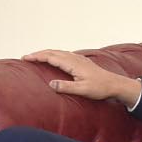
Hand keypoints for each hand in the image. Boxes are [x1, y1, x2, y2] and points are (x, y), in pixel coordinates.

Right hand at [23, 49, 141, 107]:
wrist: (115, 84)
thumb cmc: (100, 88)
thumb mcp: (82, 90)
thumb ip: (66, 87)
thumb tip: (51, 84)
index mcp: (73, 64)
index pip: (51, 57)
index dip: (37, 56)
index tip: (25, 58)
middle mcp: (75, 58)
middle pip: (53, 52)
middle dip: (38, 53)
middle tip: (26, 57)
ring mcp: (78, 59)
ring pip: (59, 52)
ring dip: (46, 53)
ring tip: (36, 57)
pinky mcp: (81, 61)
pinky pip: (64, 54)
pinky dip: (55, 54)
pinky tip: (55, 58)